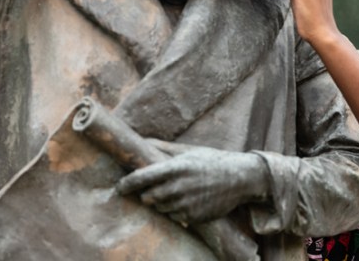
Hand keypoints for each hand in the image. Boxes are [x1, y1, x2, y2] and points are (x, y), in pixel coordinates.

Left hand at [116, 141, 269, 224]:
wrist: (239, 178)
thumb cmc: (212, 160)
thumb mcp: (188, 151)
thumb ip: (163, 148)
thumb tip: (141, 141)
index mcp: (175, 167)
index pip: (142, 178)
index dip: (126, 184)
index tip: (119, 187)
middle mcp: (179, 187)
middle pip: (148, 197)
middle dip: (147, 193)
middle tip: (156, 187)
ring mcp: (186, 204)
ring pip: (160, 208)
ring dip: (162, 202)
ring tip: (177, 191)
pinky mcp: (193, 216)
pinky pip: (174, 216)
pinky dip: (176, 210)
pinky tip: (188, 199)